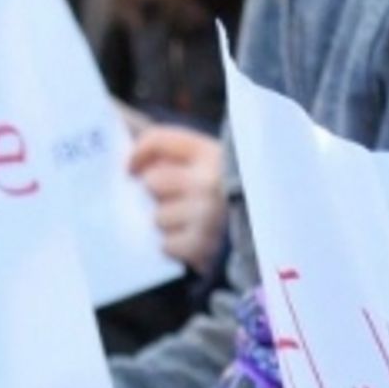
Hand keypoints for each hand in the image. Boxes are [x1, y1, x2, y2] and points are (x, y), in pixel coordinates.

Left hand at [128, 124, 226, 272]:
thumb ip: (168, 149)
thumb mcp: (205, 162)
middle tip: (174, 200)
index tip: (129, 168)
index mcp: (211, 153)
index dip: (137, 153)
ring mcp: (207, 214)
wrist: (261, 231)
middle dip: (156, 194)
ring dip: (166, 223)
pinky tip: (190, 240)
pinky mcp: (203, 245)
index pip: (157, 140)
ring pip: (157, 217)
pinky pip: (166, 245)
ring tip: (187, 223)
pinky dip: (174, 247)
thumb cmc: (222, 194)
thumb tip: (127, 149)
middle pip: (152, 181)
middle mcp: (210, 180)